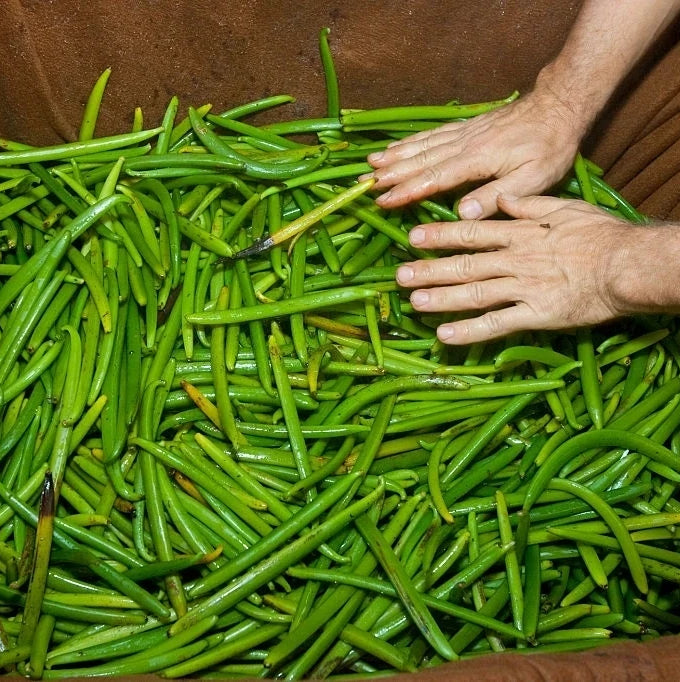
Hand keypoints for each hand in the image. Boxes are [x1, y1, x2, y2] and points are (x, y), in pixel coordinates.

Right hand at [364, 89, 583, 218]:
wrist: (558, 106)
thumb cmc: (549, 147)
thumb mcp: (533, 179)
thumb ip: (496, 196)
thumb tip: (461, 214)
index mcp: (477, 160)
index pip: (434, 178)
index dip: (407, 190)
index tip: (383, 201)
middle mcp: (464, 144)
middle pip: (420, 160)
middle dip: (391, 173)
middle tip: (364, 185)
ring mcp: (463, 133)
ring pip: (422, 145)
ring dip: (395, 156)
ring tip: (370, 165)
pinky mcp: (465, 127)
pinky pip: (431, 134)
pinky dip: (410, 141)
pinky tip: (396, 146)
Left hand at [396, 194, 652, 343]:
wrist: (629, 266)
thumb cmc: (601, 235)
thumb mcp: (564, 207)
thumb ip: (528, 203)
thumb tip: (499, 196)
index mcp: (520, 234)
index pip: (472, 233)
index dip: (440, 236)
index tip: (413, 238)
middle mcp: (515, 260)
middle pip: (465, 265)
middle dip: (430, 269)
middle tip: (399, 275)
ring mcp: (524, 288)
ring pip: (475, 293)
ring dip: (441, 298)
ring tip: (413, 302)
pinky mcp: (536, 315)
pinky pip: (498, 324)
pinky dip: (470, 331)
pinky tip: (445, 336)